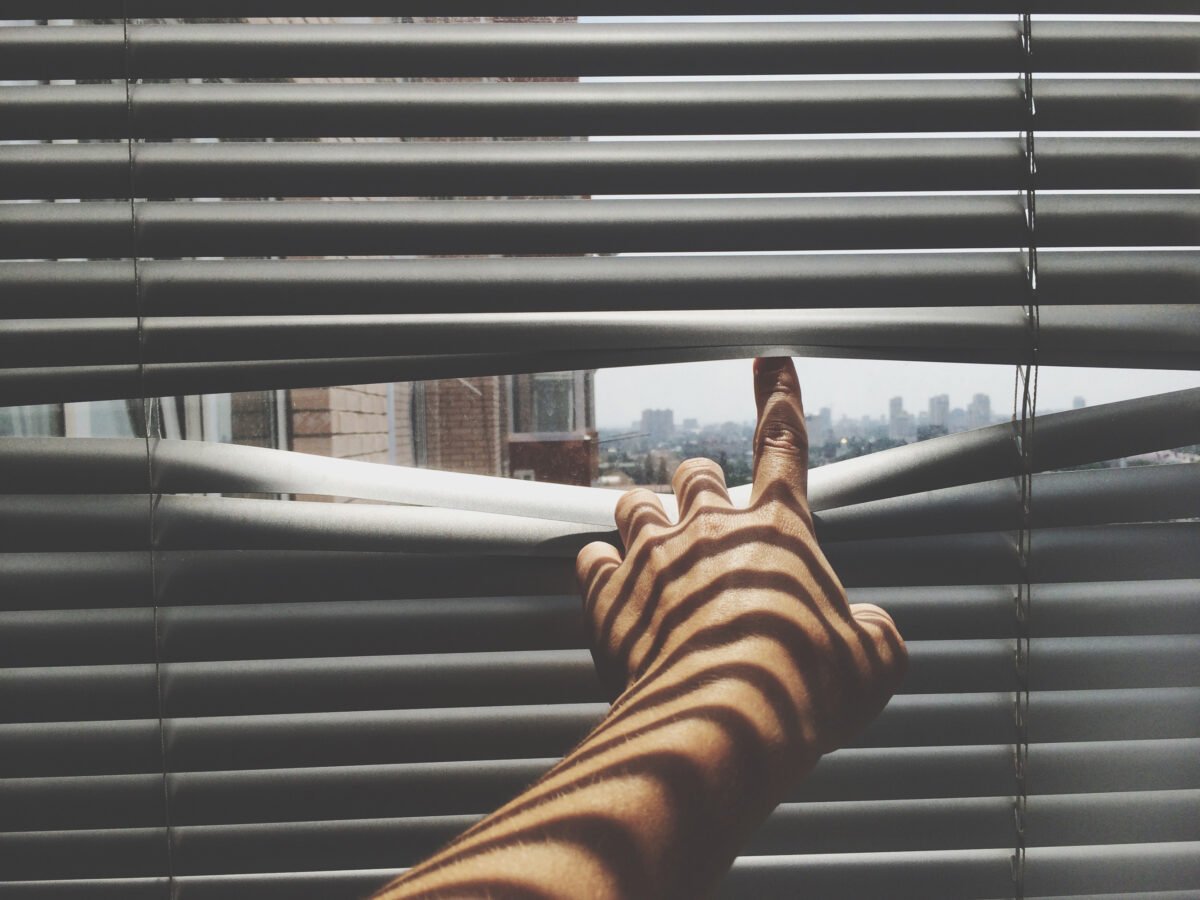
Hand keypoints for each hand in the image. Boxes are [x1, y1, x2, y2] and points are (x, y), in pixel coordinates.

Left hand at [576, 357, 906, 781]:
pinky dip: (599, 567)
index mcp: (780, 530)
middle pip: (696, 475)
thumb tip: (870, 628)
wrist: (722, 721)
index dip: (779, 399)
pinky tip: (607, 584)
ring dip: (644, 517)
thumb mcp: (874, 664)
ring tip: (649, 545)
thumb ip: (876, 633)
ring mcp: (654, 557)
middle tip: (704, 517)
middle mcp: (712, 529)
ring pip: (635, 505)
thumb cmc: (806, 690)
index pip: (783, 445)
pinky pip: (590, 558)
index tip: (770, 358)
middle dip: (700, 487)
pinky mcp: (608, 594)